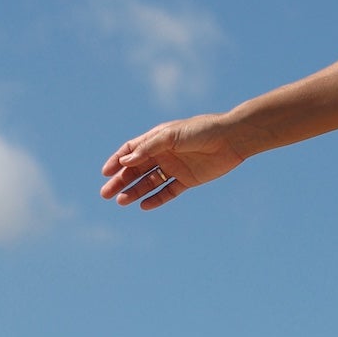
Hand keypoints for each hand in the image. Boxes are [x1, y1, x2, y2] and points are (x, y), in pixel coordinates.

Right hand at [100, 115, 244, 210]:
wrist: (232, 138)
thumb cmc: (201, 130)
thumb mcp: (171, 136)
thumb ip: (149, 148)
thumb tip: (125, 161)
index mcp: (158, 139)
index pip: (131, 151)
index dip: (117, 161)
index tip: (106, 172)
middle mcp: (164, 154)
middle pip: (137, 169)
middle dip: (120, 181)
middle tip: (105, 194)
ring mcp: (176, 167)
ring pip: (150, 182)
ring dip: (135, 191)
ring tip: (121, 201)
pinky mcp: (188, 180)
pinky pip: (168, 192)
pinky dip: (156, 199)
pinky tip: (144, 205)